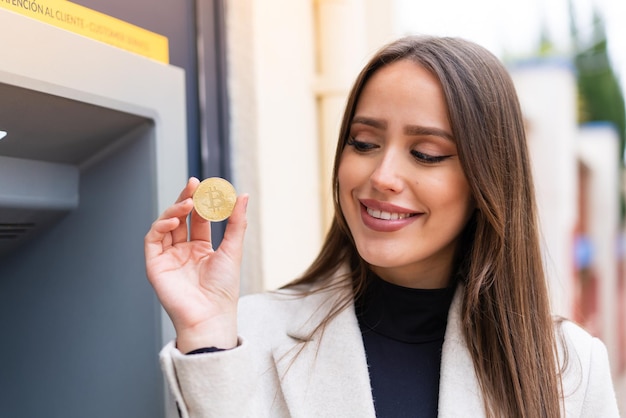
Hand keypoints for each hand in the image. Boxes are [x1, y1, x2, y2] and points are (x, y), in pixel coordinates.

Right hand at [144, 177, 247, 351]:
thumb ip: (236, 222)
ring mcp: (168, 258)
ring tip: (188, 202)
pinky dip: (161, 226)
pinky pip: (153, 240)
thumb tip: (243, 195)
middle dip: (186, 199)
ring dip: (175, 210)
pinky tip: (175, 220)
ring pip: (166, 225)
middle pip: (181, 218)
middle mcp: (183, 252)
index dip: (202, 202)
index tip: (207, 186)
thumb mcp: (232, 250)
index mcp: (201, 249)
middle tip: (194, 183)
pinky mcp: (155, 265)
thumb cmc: (223, 289)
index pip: (199, 219)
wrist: (211, 315)